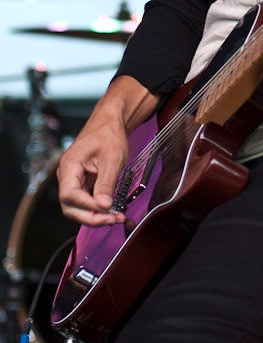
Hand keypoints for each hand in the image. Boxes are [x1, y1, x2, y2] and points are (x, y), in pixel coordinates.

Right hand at [57, 76, 159, 226]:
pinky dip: (97, 209)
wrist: (110, 123)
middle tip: (112, 219)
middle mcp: (67, 174)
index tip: (106, 210)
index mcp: (70, 165)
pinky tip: (111, 211)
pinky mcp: (82, 182)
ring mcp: (73, 179)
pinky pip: (85, 201)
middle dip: (91, 217)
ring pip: (77, 207)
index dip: (87, 206)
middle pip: (70, 206)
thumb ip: (106, 183)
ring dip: (95, 216)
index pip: (70, 195)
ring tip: (115, 217)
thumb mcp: (112, 158)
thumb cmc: (108, 134)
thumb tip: (103, 206)